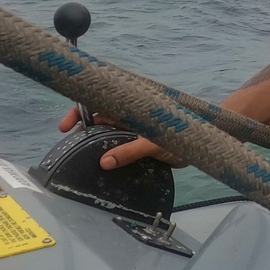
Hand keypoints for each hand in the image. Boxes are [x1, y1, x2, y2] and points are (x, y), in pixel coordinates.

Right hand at [57, 105, 185, 169]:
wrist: (203, 141)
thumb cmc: (182, 132)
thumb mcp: (155, 143)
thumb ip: (131, 150)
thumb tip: (105, 162)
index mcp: (130, 108)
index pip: (98, 102)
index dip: (79, 111)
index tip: (66, 127)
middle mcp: (127, 117)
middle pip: (97, 120)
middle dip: (81, 131)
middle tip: (70, 147)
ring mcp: (131, 131)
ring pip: (105, 135)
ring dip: (93, 144)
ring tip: (80, 158)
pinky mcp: (137, 145)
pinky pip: (117, 149)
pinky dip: (107, 156)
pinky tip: (100, 167)